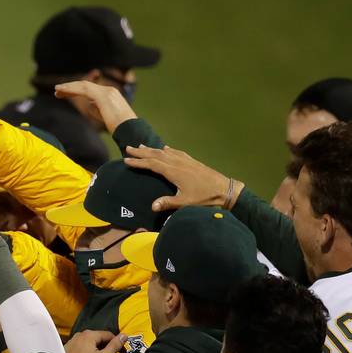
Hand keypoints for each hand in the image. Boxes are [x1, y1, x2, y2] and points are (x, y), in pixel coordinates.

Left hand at [55, 81, 136, 133]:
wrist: (131, 132)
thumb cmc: (121, 130)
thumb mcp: (107, 117)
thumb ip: (98, 110)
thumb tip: (89, 105)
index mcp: (111, 94)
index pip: (90, 89)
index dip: (76, 90)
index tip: (64, 94)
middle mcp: (109, 91)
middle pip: (85, 85)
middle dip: (70, 87)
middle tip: (57, 91)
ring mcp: (106, 93)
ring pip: (83, 86)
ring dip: (69, 88)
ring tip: (57, 90)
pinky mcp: (103, 97)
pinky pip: (84, 90)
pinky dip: (72, 90)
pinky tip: (62, 92)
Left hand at [65, 330, 125, 352]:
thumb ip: (115, 346)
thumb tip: (124, 335)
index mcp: (89, 334)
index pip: (109, 335)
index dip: (118, 342)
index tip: (122, 351)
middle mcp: (80, 335)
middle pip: (99, 338)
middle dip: (107, 347)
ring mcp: (73, 341)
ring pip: (90, 343)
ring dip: (98, 350)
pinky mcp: (68, 348)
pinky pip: (82, 347)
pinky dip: (88, 352)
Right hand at [123, 145, 240, 212]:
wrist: (225, 190)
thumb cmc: (205, 198)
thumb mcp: (185, 203)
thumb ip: (168, 203)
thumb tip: (152, 206)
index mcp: (174, 171)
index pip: (152, 164)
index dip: (138, 162)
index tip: (126, 160)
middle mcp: (178, 163)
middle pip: (156, 154)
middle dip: (141, 152)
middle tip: (128, 148)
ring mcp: (186, 160)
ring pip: (165, 152)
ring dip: (152, 149)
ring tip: (141, 146)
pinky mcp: (192, 161)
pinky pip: (176, 152)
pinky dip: (167, 149)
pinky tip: (165, 148)